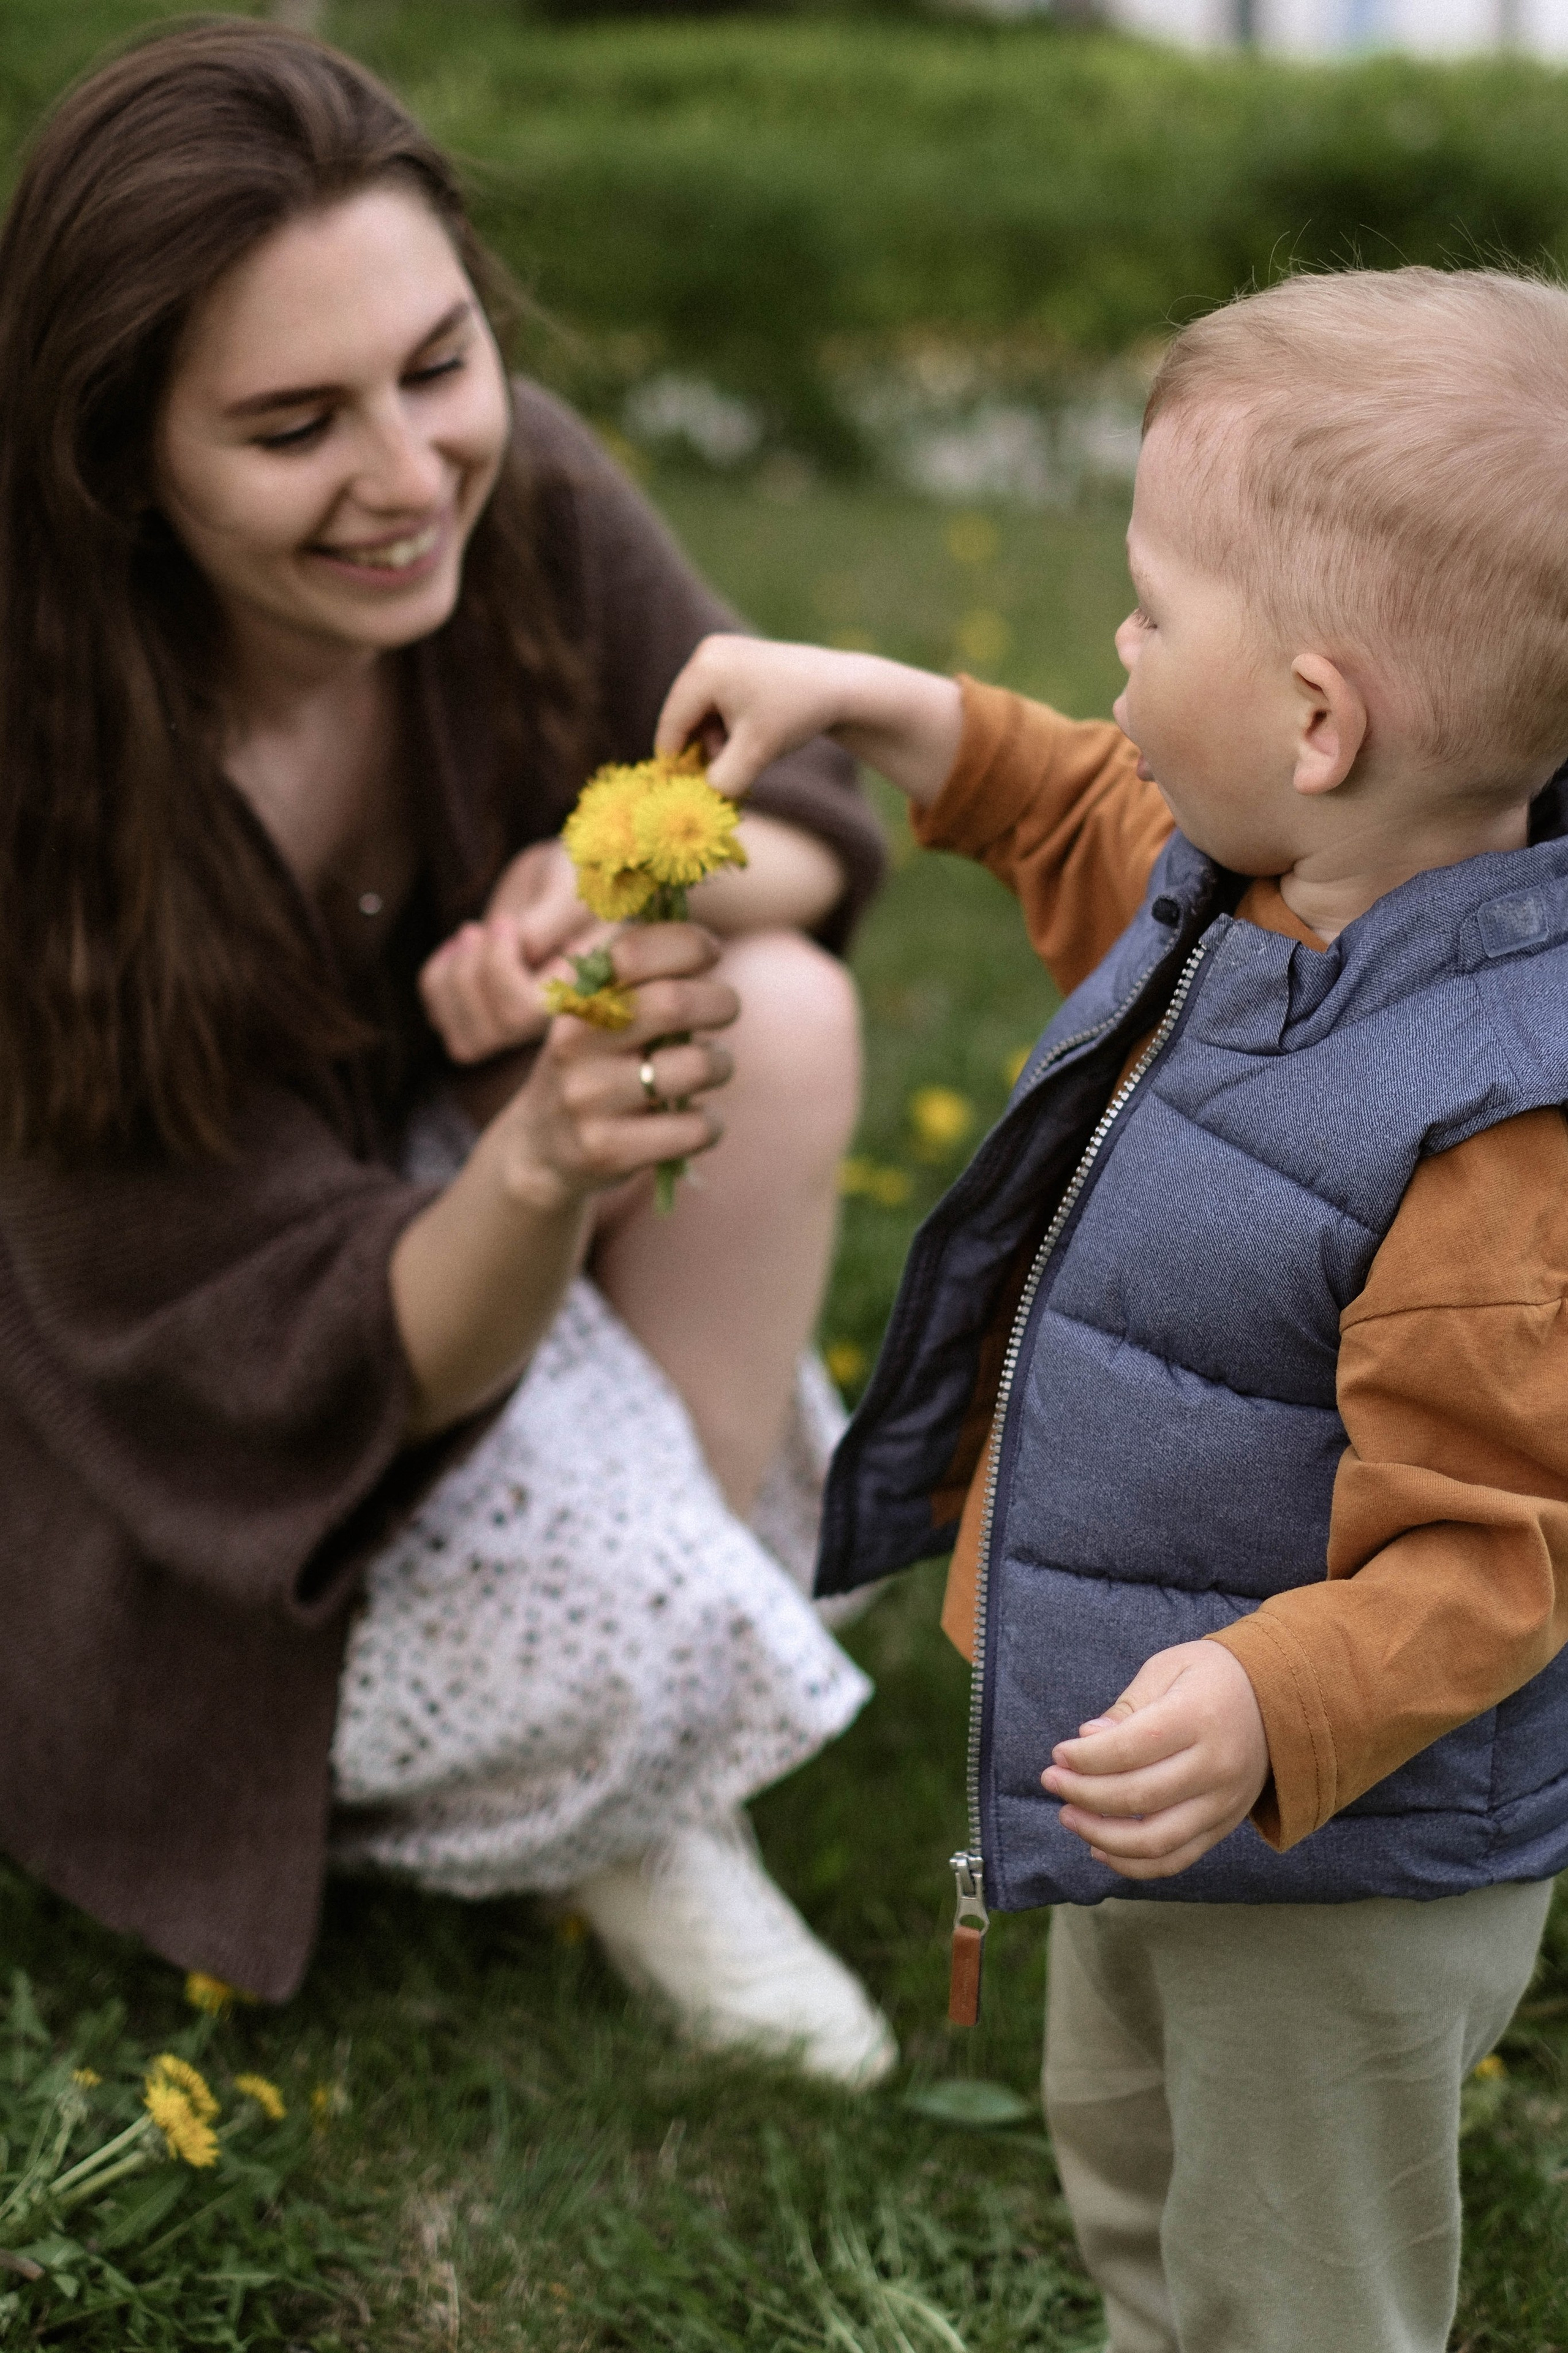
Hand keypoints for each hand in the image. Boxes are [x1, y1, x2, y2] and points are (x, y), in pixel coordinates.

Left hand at [419, 842, 607, 1062]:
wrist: (566, 873)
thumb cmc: (578, 873)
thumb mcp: (572, 882)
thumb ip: (550, 919)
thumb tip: (523, 951)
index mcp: (587, 995)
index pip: (527, 1013)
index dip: (500, 969)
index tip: (507, 921)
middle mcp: (557, 1024)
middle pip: (497, 1030)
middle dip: (473, 972)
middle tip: (478, 927)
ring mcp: (520, 1027)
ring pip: (466, 1044)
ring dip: (451, 982)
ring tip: (470, 934)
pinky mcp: (486, 1018)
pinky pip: (443, 1023)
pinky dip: (436, 982)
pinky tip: (458, 948)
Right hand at [499, 921, 736, 1212]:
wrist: (540, 1152)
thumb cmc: (593, 1068)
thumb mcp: (598, 1017)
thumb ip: (641, 980)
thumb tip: (706, 941)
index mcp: (576, 1000)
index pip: (634, 951)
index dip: (687, 943)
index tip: (711, 952)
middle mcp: (575, 1043)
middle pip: (673, 1003)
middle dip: (721, 1001)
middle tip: (727, 1009)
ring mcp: (589, 1098)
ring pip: (695, 1067)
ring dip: (721, 1064)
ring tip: (713, 1068)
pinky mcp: (608, 1149)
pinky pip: (694, 1128)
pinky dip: (710, 1122)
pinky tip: (694, 1121)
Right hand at [655, 633, 962, 808]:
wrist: (842, 686)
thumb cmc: (797, 715)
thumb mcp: (755, 754)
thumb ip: (720, 782)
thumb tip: (694, 802)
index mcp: (705, 670)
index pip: (672, 722)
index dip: (672, 760)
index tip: (677, 791)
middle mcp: (708, 653)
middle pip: (684, 715)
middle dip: (700, 748)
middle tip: (720, 776)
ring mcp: (721, 652)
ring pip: (700, 709)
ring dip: (716, 739)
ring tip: (747, 753)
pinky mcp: (736, 658)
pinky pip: (716, 698)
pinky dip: (727, 723)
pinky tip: (751, 736)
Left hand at [1039, 1641, 1268, 1880]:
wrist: (1280, 1700)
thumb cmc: (1212, 1677)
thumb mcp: (1168, 1669)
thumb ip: (1128, 1706)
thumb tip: (1085, 1741)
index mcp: (1199, 1718)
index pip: (1131, 1749)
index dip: (1085, 1758)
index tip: (1058, 1754)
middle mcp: (1216, 1766)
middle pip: (1138, 1797)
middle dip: (1083, 1794)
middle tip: (1052, 1781)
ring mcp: (1224, 1803)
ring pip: (1155, 1840)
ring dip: (1101, 1836)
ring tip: (1068, 1817)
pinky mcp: (1225, 1826)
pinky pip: (1176, 1859)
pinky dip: (1134, 1864)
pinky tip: (1099, 1849)